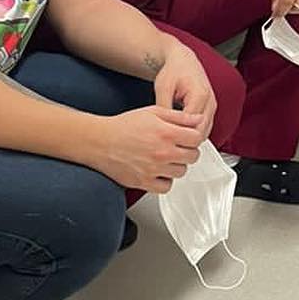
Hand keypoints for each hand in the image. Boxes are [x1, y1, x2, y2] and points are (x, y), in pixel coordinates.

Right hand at [89, 105, 205, 192]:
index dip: (194, 136)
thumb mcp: (154, 113)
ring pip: (181, 172)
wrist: (100, 142)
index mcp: (166, 133)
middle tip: (178, 147)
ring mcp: (153, 169)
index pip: (197, 139)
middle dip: (188, 150)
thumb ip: (180, 117)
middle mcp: (162, 153)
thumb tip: (198, 119)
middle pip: (193, 156)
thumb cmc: (123, 126)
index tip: (188, 137)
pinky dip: (165, 180)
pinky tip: (160, 171)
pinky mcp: (144, 182)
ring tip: (167, 157)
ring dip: (177, 165)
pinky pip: (166, 187)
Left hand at [153, 38, 217, 138]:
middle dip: (186, 142)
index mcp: (200, 95)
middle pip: (202, 132)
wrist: (183, 60)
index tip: (166, 144)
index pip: (194, 126)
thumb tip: (163, 129)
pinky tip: (180, 137)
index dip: (180, 138)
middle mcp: (210, 101)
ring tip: (173, 144)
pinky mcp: (210, 109)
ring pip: (205, 132)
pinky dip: (194, 134)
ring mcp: (212, 106)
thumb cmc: (173, 71)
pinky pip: (205, 127)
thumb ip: (164, 109)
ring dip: (192, 139)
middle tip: (168, 148)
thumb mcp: (163, 88)